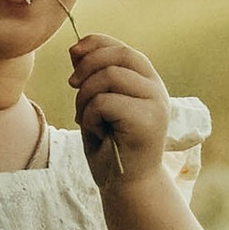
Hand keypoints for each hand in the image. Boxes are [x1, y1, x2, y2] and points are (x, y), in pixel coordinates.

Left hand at [67, 35, 170, 195]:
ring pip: (108, 77)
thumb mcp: (97, 105)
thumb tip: (76, 49)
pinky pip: (105, 102)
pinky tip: (96, 132)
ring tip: (85, 119)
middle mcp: (156, 89)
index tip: (73, 53)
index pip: (121, 49)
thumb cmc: (110, 146)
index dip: (96, 44)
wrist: (126, 185)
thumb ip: (92, 77)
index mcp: (146, 82)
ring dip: (85, 96)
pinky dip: (90, 116)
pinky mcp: (147, 120)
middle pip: (118, 56)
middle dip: (87, 66)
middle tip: (72, 86)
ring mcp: (155, 104)